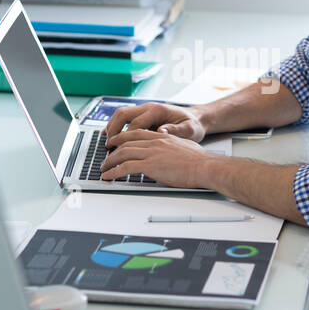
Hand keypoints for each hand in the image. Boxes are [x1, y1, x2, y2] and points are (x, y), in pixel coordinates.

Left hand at [100, 129, 214, 187]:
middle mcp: (154, 142)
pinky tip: (109, 176)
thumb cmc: (199, 161)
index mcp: (162, 137)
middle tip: (105, 155)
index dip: (122, 137)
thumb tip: (168, 154)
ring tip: (103, 168)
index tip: (115, 140)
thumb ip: (171, 148)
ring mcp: (151, 153)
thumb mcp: (183, 147)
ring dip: (110, 162)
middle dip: (112, 149)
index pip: (137, 133)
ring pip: (122, 154)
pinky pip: (125, 167)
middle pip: (126, 142)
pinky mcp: (150, 165)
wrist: (205, 166)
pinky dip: (114, 172)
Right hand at [104, 102, 207, 143]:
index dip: (126, 138)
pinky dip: (115, 126)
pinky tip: (109, 136)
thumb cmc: (193, 125)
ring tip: (106, 143)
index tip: (119, 151)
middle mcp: (148, 107)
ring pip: (121, 114)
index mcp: (158, 111)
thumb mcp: (190, 130)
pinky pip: (124, 117)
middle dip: (113, 130)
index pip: (135, 124)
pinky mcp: (143, 114)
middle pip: (123, 114)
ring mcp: (144, 109)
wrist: (196, 118)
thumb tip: (161, 131)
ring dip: (111, 127)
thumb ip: (176, 130)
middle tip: (108, 146)